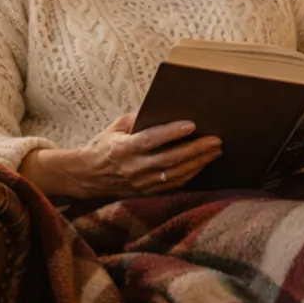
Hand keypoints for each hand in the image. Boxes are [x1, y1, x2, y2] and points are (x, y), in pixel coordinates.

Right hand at [20, 114, 221, 200]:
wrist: (86, 177)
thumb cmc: (103, 147)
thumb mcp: (115, 127)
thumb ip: (137, 119)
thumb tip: (161, 109)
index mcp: (123, 149)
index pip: (151, 140)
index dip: (172, 133)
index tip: (192, 125)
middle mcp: (133, 168)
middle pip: (170, 160)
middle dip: (196, 150)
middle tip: (216, 140)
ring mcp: (140, 183)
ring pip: (175, 174)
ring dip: (198, 163)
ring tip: (215, 151)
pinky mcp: (146, 193)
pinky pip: (173, 185)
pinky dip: (190, 175)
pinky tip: (202, 165)